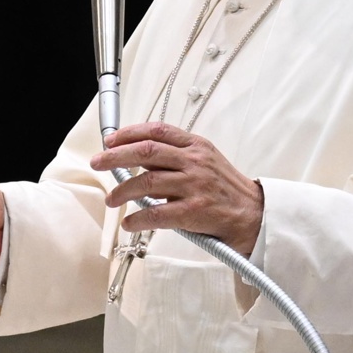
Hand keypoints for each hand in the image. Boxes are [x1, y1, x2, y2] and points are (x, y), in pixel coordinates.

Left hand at [89, 122, 263, 253]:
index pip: (157, 130)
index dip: (129, 133)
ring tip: (112, 199)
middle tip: (99, 162)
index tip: (111, 140)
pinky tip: (130, 222)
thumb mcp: (204, 160)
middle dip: (116, 156)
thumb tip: (137, 159)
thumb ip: (175, 156)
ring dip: (123, 191)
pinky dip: (138, 218)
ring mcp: (194, 186)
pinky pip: (157, 213)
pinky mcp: (194, 211)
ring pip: (147, 183)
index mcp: (196, 146)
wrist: (254, 214)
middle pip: (146, 152)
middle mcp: (194, 162)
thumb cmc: (225, 189)